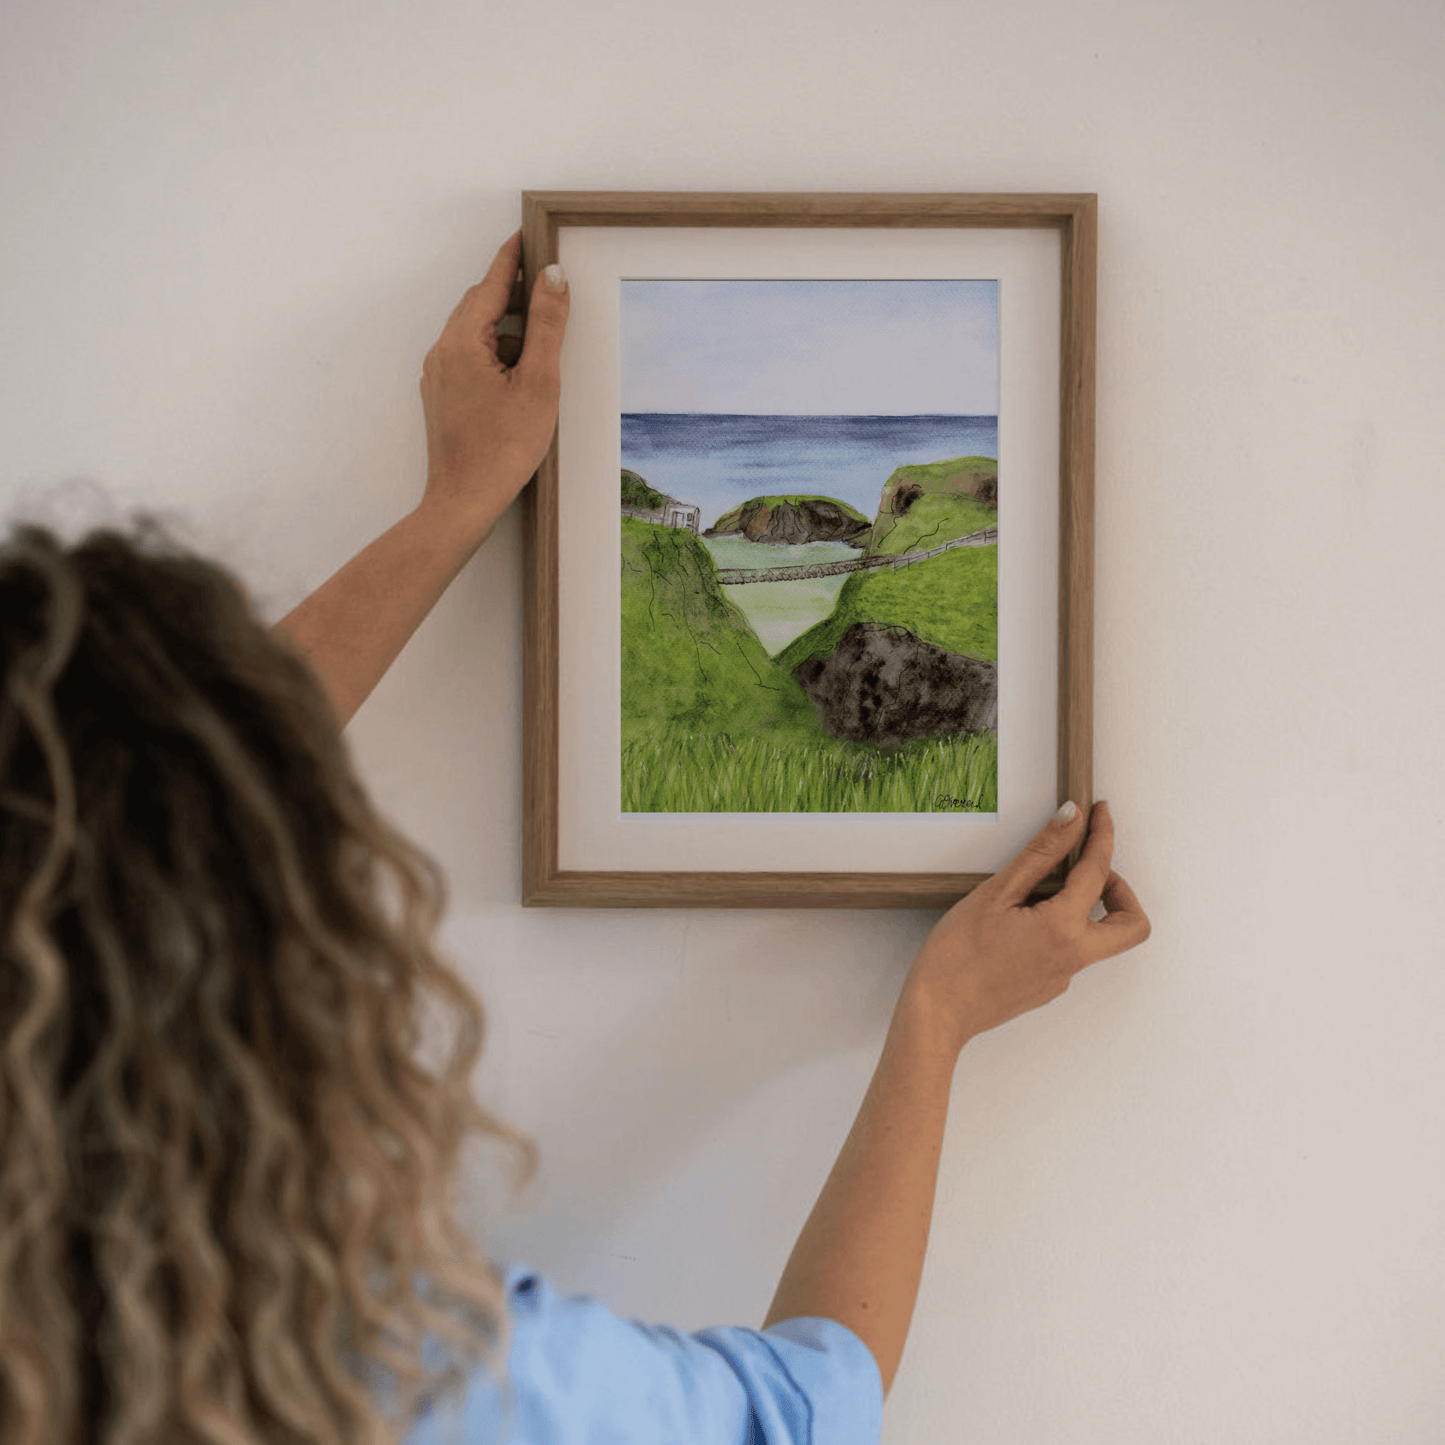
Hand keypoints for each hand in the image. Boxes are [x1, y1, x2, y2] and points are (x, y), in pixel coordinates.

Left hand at [418, 231, 569, 538]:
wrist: (463, 502)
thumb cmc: (501, 450)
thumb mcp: (538, 383)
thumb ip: (546, 326)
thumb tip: (553, 278)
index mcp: (462, 342)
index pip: (491, 284)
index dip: (513, 258)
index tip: (529, 236)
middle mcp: (442, 352)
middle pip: (479, 305)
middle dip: (511, 292)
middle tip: (545, 286)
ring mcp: (438, 376)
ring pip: (475, 333)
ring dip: (506, 330)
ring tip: (539, 349)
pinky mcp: (442, 397)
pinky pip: (469, 358)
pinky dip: (495, 354)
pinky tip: (517, 377)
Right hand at [901, 801, 1150, 1057]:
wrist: (939, 1013)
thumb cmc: (956, 955)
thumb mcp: (996, 893)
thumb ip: (1041, 854)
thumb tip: (1072, 819)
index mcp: (1063, 928)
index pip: (1097, 871)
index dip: (1102, 835)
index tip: (1100, 813)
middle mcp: (1074, 956)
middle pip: (1132, 925)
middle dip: (1122, 890)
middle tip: (1091, 868)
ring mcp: (1063, 976)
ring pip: (1099, 938)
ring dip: (1087, 908)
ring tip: (1041, 890)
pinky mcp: (1048, 986)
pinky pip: (1070, 951)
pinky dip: (1059, 926)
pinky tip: (1019, 920)